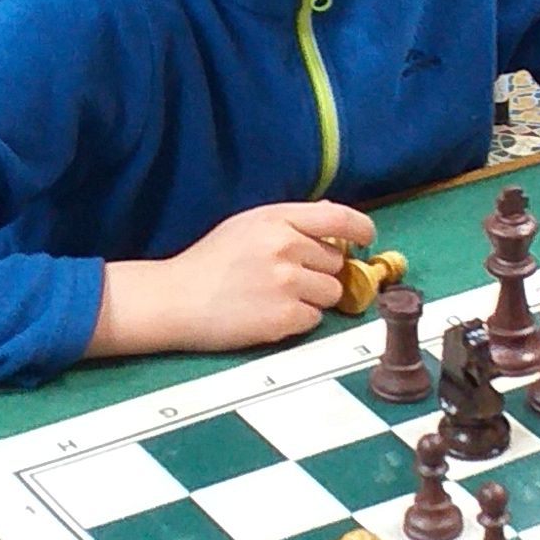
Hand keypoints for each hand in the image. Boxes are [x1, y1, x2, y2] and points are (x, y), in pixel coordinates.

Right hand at [92, 200, 377, 358]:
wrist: (175, 299)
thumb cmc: (209, 263)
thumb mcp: (247, 225)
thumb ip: (290, 222)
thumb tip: (335, 224)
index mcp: (277, 219)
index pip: (340, 218)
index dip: (361, 229)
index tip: (365, 239)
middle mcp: (285, 247)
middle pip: (337, 262)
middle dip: (321, 271)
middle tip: (286, 278)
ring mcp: (286, 283)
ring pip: (332, 293)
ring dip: (312, 298)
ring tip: (275, 297)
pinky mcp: (284, 317)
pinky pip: (315, 320)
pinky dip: (298, 321)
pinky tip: (268, 314)